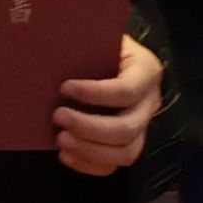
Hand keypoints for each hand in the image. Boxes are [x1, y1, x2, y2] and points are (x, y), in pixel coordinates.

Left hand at [54, 32, 165, 175]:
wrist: (111, 56)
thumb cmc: (101, 45)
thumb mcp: (99, 36)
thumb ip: (86, 44)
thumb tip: (52, 50)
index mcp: (146, 71)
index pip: (126, 90)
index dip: (94, 94)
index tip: (64, 87)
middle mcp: (150, 102)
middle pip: (127, 128)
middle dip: (89, 127)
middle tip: (57, 116)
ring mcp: (142, 127)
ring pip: (126, 153)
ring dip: (90, 151)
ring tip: (60, 139)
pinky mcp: (129, 144)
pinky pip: (114, 166)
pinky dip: (88, 165)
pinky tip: (66, 154)